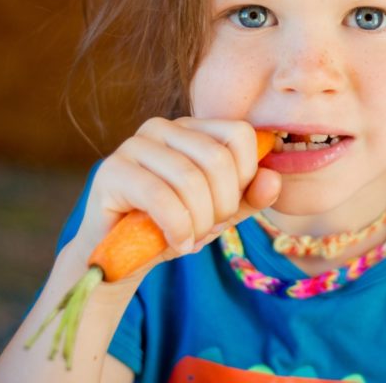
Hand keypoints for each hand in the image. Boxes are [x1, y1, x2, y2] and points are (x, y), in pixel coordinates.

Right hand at [73, 117, 280, 277]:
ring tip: (191, 239)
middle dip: (222, 206)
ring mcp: (134, 145)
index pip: (240, 134)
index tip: (229, 207)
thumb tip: (273, 179)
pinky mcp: (111, 171)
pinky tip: (177, 244)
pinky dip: (177, 228)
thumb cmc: (173, 227)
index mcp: (193, 128)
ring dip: (199, 222)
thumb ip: (250, 196)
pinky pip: (160, 197)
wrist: (121, 257)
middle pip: (217, 159)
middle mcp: (163, 127)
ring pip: (190, 179)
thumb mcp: (220, 213)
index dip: (245, 177)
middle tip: (209, 230)